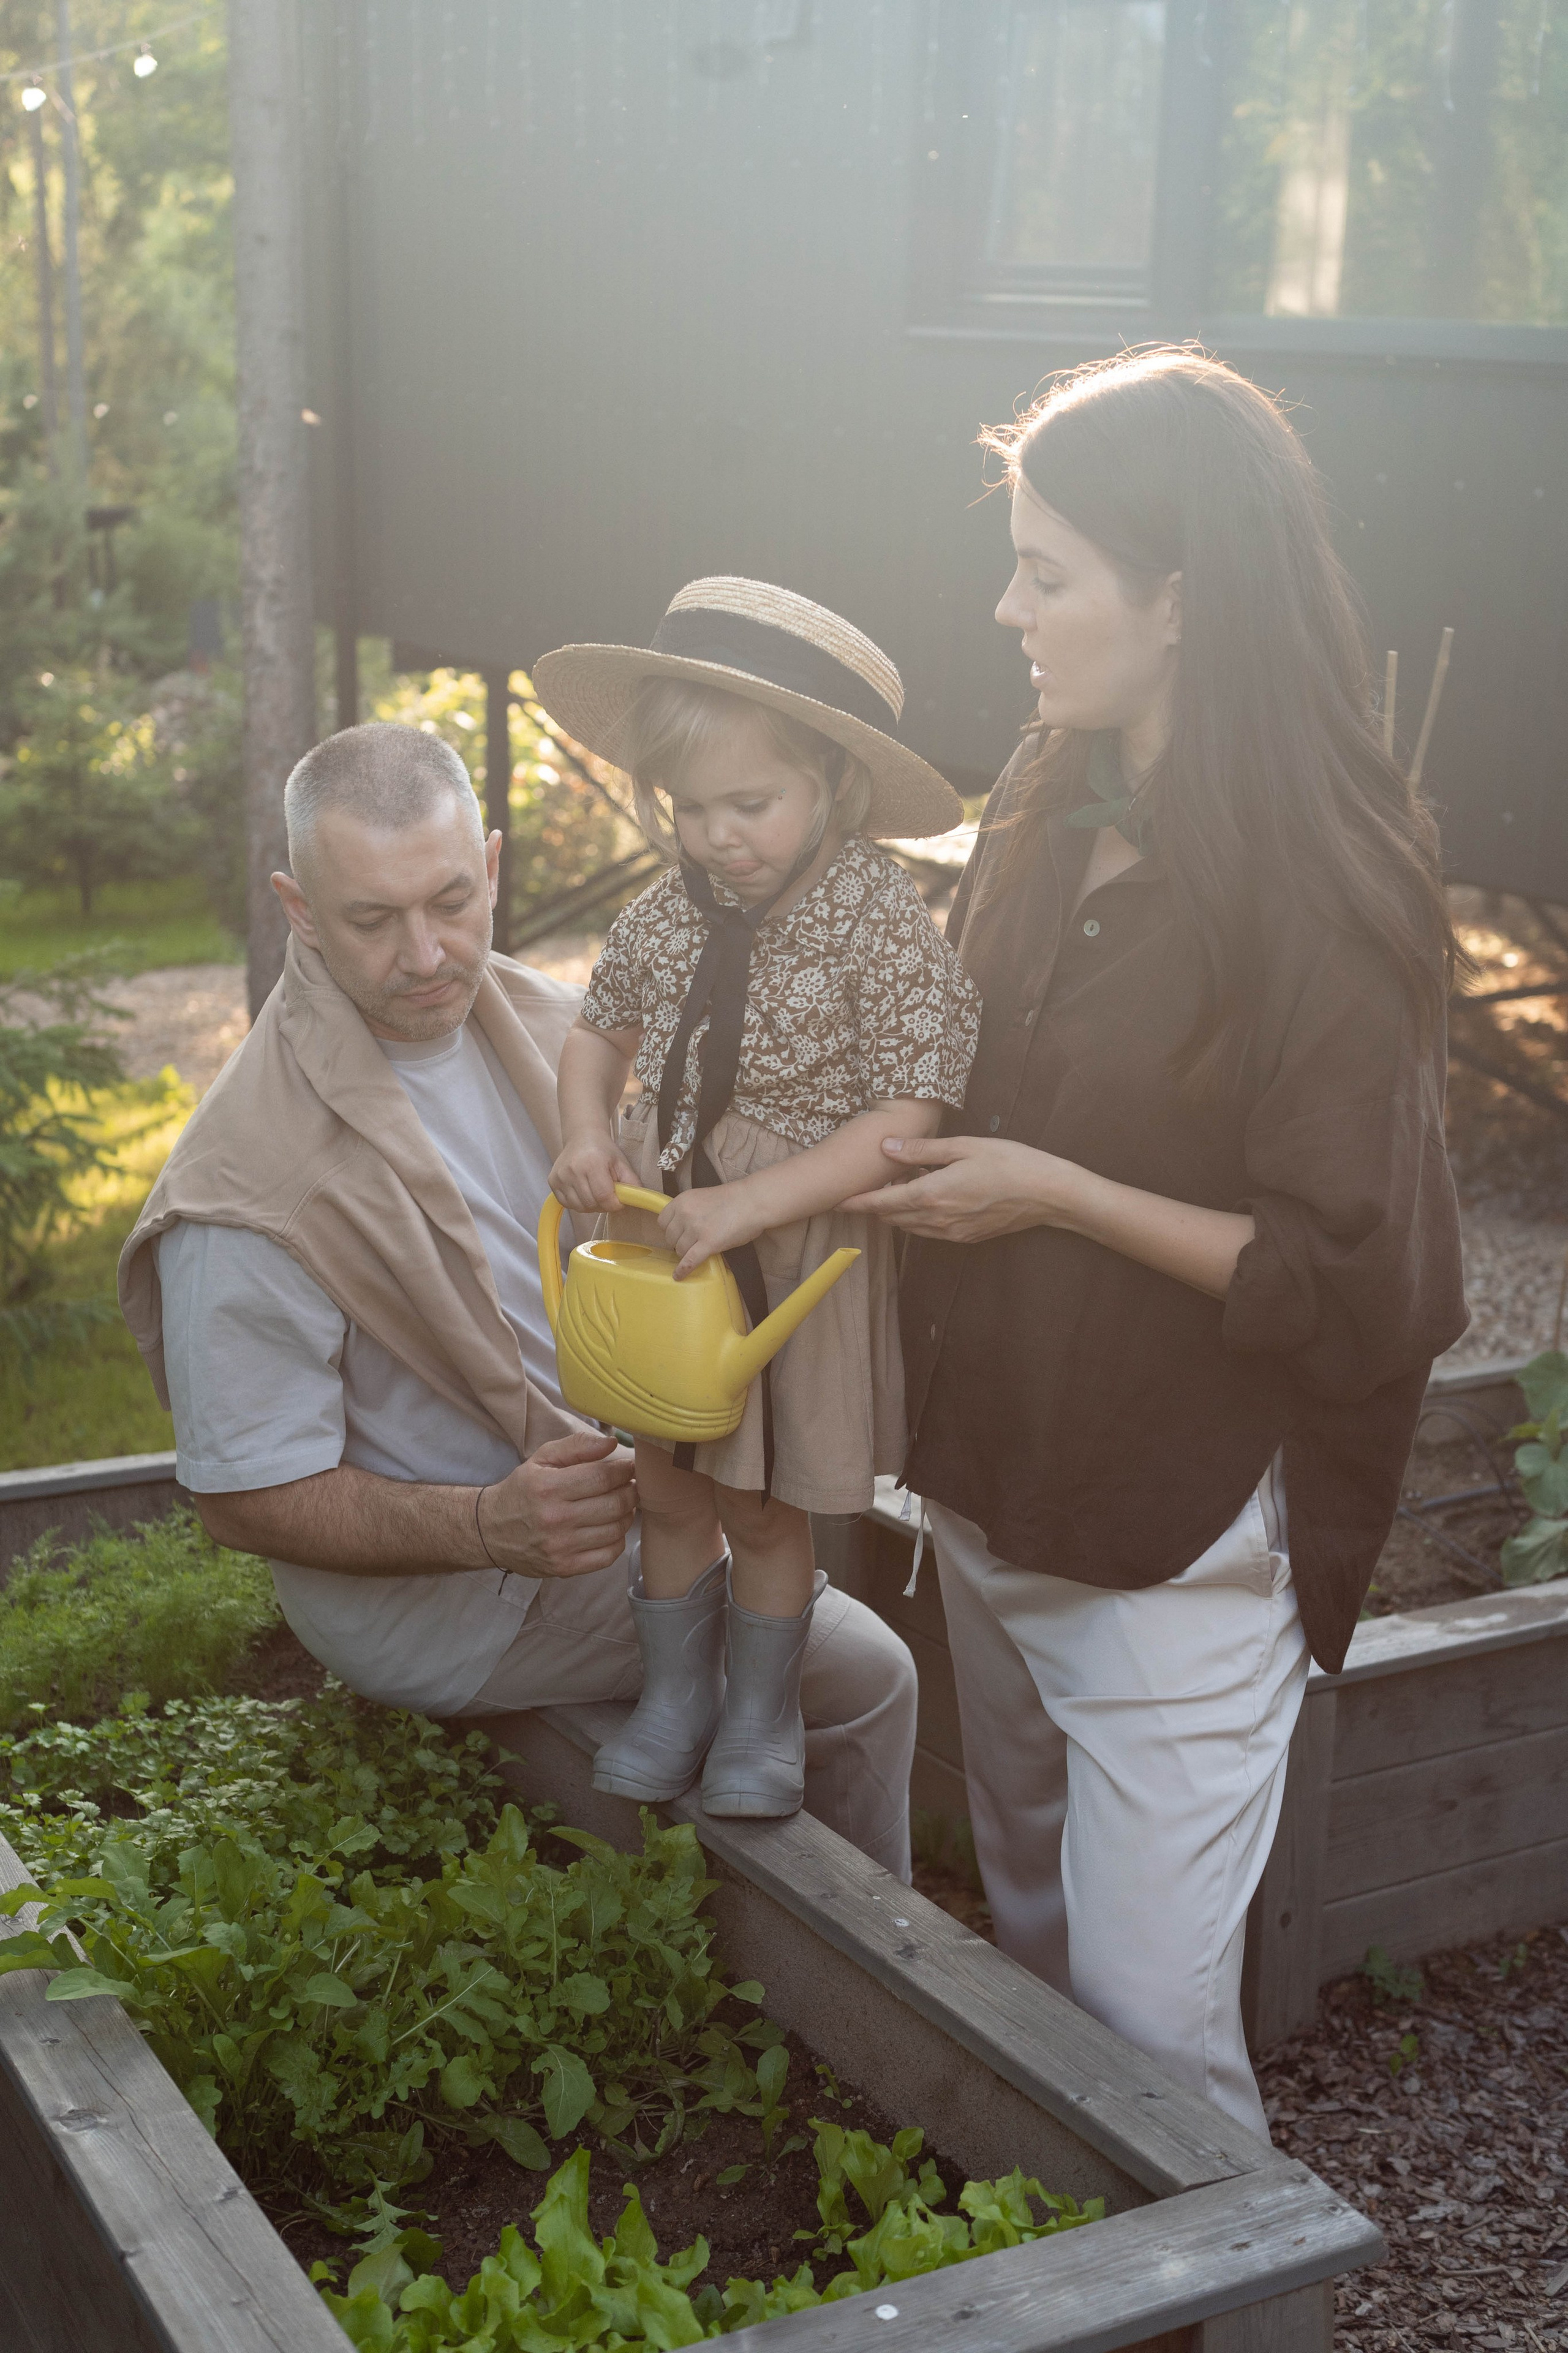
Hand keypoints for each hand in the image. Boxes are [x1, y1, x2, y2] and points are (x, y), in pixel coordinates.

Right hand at [478, 1431, 636, 1578]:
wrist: (490, 1531)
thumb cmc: (522, 1490)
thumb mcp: (541, 1459)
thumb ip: (577, 1446)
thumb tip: (612, 1443)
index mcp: (548, 1487)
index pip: (602, 1477)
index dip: (624, 1470)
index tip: (630, 1466)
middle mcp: (554, 1519)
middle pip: (614, 1504)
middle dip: (631, 1491)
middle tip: (632, 1485)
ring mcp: (560, 1547)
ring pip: (615, 1530)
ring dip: (627, 1514)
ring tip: (621, 1504)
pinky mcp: (564, 1567)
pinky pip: (608, 1555)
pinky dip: (618, 1540)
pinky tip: (611, 1528)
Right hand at [549, 1133, 640, 1215]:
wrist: (582, 1136)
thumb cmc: (603, 1150)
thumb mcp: (622, 1163)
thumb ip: (631, 1183)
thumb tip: (635, 1201)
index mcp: (592, 1163)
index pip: (604, 1196)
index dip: (614, 1204)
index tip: (619, 1200)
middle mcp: (573, 1170)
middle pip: (591, 1204)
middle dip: (603, 1205)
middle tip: (608, 1194)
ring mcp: (560, 1176)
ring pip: (578, 1207)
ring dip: (590, 1205)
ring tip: (596, 1192)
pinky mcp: (552, 1181)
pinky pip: (567, 1204)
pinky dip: (578, 1203)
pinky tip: (584, 1191)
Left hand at [657, 1184, 764, 1279]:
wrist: (753, 1201)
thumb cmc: (732, 1199)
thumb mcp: (702, 1197)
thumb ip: (689, 1210)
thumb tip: (681, 1228)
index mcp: (682, 1200)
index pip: (662, 1221)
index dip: (670, 1229)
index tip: (678, 1233)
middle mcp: (685, 1214)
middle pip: (670, 1238)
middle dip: (679, 1242)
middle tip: (692, 1242)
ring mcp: (696, 1229)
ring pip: (679, 1250)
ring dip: (686, 1253)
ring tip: (698, 1250)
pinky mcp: (708, 1244)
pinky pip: (689, 1261)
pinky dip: (682, 1270)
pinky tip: (678, 1276)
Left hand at [841, 1133, 1082, 1243]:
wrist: (1048, 1195)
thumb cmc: (1010, 1162)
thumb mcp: (963, 1147)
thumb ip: (921, 1150)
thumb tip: (886, 1146)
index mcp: (932, 1195)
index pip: (882, 1203)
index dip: (856, 1202)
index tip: (834, 1201)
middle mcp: (938, 1220)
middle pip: (892, 1218)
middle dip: (873, 1206)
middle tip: (861, 1187)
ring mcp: (952, 1233)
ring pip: (909, 1227)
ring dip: (896, 1212)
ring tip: (892, 1189)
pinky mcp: (966, 1238)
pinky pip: (929, 1232)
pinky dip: (917, 1218)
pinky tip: (923, 1198)